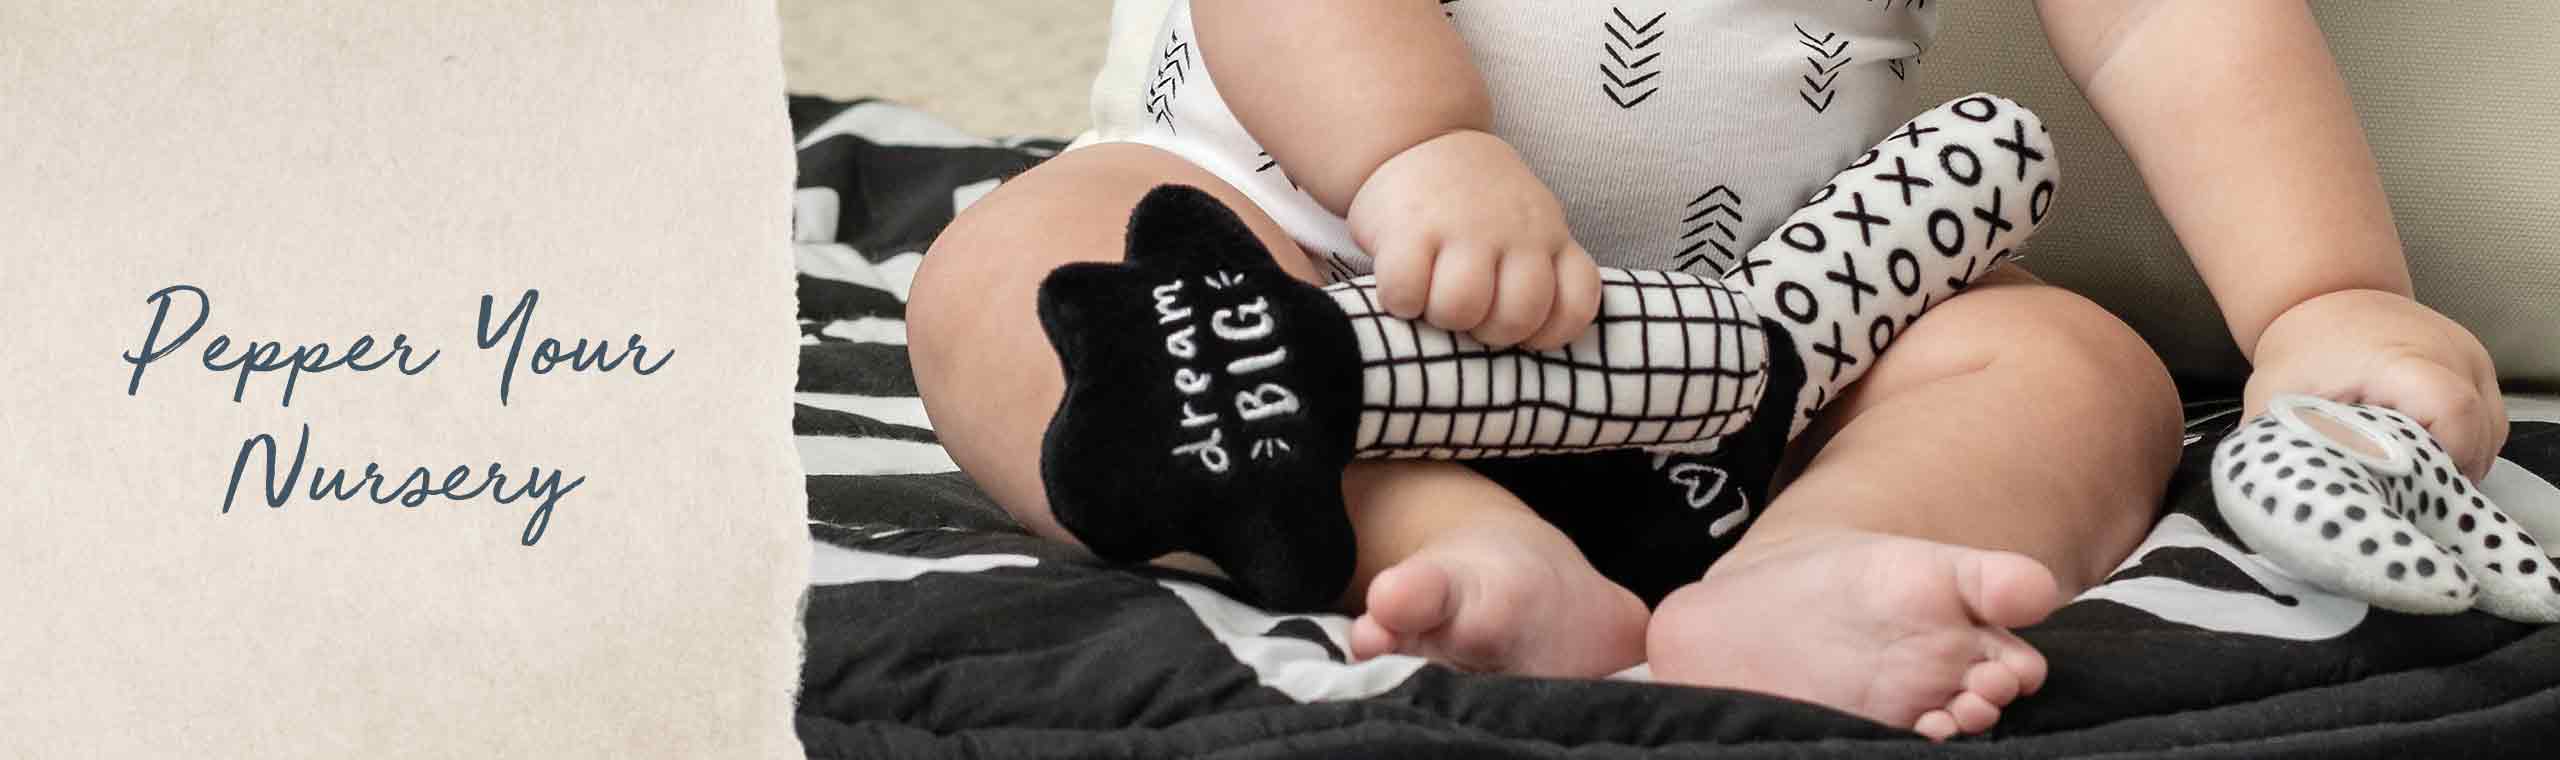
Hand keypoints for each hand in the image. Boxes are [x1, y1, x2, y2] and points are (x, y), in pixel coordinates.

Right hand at [1345, 130, 1600, 349]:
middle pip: (1517, 316)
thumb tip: (1523, 346)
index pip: (1577, 302)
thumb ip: (1534, 272)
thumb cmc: (1475, 205)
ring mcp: (1463, 227)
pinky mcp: (1409, 227)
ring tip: (1433, 298)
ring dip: (1442, 317)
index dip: (1550, 333)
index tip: (1524, 333)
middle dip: (1490, 332)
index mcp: (1550, 237)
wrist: (1417, 138)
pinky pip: (1406, 293)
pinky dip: (1400, 301)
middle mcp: (1515, 231)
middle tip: (1470, 313)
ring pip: (1461, 308)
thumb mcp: (1525, 225)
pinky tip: (1404, 286)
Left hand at [2246, 289, 2506, 478]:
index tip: (2416, 487)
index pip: (2454, 411)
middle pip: (2482, 429)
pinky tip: (2433, 455)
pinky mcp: (2475, 362)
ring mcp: (2469, 355)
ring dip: (2463, 460)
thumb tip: (2288, 492)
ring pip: (2493, 428)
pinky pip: (2490, 416)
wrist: (2326, 294)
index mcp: (2401, 360)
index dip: (2445, 457)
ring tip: (2419, 477)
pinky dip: (2469, 442)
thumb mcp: (2278, 395)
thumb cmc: (2303, 347)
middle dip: (2452, 471)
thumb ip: (2285, 444)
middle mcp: (2449, 353)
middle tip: (2412, 494)